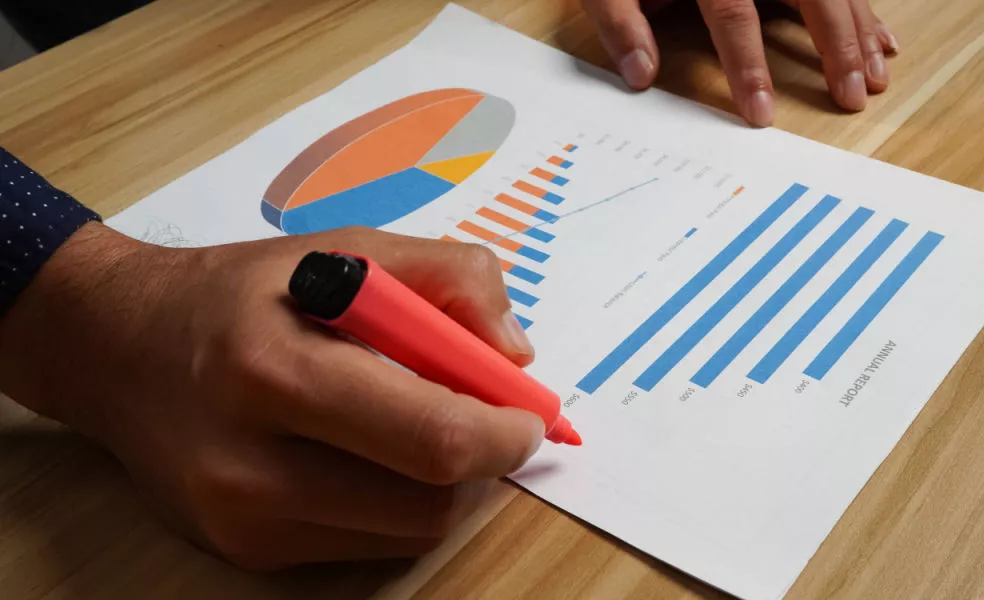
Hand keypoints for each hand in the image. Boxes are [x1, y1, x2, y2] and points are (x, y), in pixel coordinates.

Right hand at [0, 223, 544, 568]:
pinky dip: (397, 503)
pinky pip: (368, 545)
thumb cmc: (238, 294)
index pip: (429, 435)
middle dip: (483, 461)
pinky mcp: (244, 553)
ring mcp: (243, 522)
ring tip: (424, 426)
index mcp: (275, 369)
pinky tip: (373, 455)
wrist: (114, 350)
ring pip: (407, 532)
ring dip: (444, 485)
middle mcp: (249, 464)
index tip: (531, 415)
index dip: (504, 433)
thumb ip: (444, 278)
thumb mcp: (339, 250)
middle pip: (427, 501)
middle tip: (491, 421)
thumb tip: (515, 355)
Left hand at [582, 0, 898, 122]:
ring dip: (859, 30)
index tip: (761, 113)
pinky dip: (863, 10)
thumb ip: (619, 21)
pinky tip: (882, 40)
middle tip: (852, 97)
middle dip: (835, 46)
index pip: (732, 14)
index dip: (747, 64)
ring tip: (876, 80)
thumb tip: (640, 75)